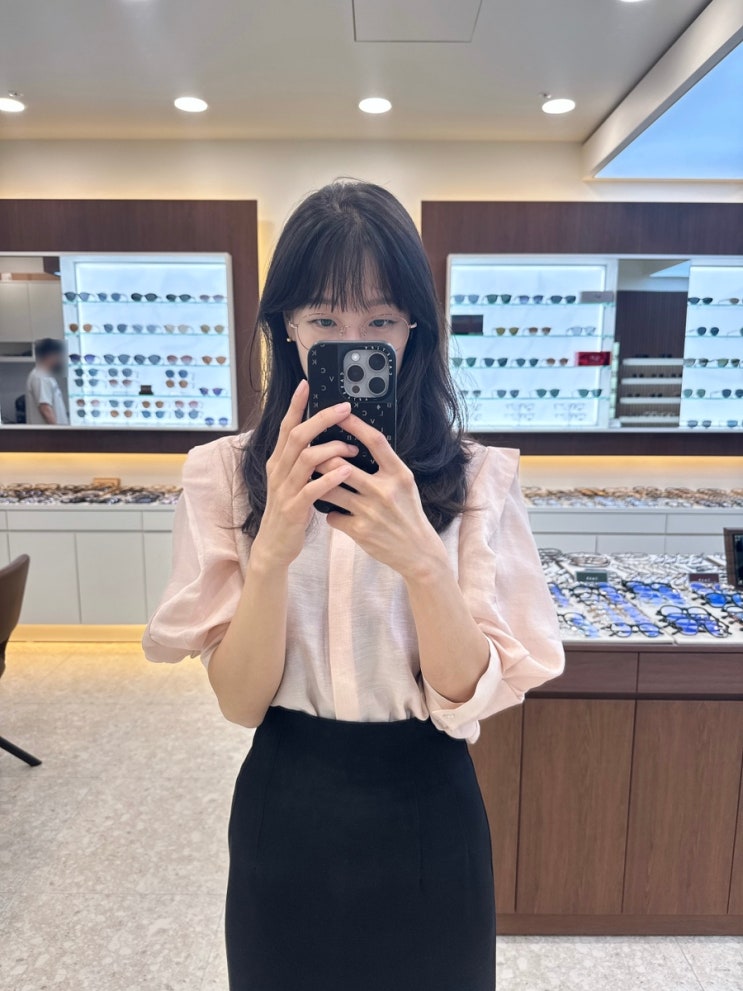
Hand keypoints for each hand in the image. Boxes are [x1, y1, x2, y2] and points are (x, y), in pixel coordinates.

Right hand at [252, 380, 358, 569]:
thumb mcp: (292, 480)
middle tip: (344, 408)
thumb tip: (322, 436)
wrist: (275, 545)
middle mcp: (278, 470)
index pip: (287, 426)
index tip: (307, 384)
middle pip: (298, 436)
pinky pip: (311, 489)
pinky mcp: (293, 509)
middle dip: (321, 419)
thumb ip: (303, 459)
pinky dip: (330, 478)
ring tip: (352, 448)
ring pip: (305, 459)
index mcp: (279, 461)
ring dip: (331, 449)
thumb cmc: (290, 510)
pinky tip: (346, 471)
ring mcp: (284, 489)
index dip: (296, 405)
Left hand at [318, 412, 449, 580]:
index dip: (355, 425)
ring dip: (319, 484)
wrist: (418, 551)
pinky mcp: (360, 531)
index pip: (375, 441)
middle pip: (341, 465)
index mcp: (398, 474)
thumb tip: (358, 443)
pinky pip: (331, 515)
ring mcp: (371, 512)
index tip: (339, 413)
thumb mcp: (404, 484)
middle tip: (312, 453)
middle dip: (322, 458)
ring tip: (314, 480)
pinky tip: (334, 512)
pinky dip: (329, 513)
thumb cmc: (409, 513)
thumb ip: (385, 465)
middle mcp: (385, 491)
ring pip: (330, 489)